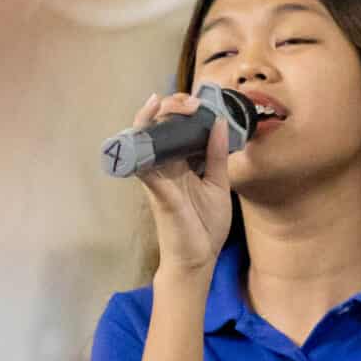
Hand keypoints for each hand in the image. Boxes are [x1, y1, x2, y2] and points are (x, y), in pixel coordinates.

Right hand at [127, 90, 233, 276]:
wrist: (199, 259)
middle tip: (189, 102)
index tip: (200, 102)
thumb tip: (219, 123)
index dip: (183, 110)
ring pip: (145, 139)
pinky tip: (148, 126)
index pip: (177, 129)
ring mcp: (158, 177)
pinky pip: (142, 164)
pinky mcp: (157, 190)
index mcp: (182, 164)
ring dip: (154, 117)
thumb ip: (217, 155)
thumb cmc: (206, 225)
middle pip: (159, 127)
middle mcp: (167, 166)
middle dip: (171, 106)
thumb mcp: (219, 185)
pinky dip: (141, 144)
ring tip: (168, 104)